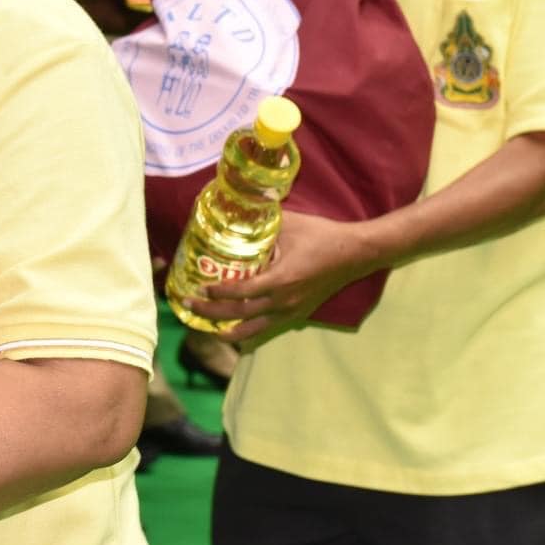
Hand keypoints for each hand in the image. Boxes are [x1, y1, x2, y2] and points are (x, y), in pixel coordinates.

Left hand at [182, 210, 381, 342]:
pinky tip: (234, 328)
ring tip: (207, 327)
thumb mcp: (289, 225)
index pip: (241, 293)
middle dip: (211, 313)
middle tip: (189, 306)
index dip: (218, 293)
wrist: (355, 253)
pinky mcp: (299, 314)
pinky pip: (268, 328)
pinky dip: (249, 330)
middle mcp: (284, 301)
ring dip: (228, 330)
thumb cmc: (322, 236)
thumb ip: (261, 224)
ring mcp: (292, 311)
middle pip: (240, 315)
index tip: (200, 288)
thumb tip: (235, 214)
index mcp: (281, 280)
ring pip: (254, 330)